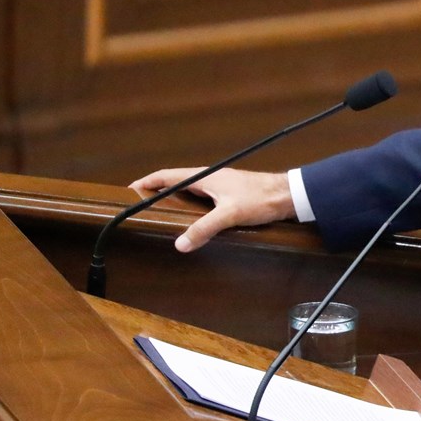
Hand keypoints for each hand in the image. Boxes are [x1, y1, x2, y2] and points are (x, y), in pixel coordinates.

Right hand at [129, 168, 295, 251]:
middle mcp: (211, 178)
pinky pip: (203, 199)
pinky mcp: (231, 195)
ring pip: (191, 191)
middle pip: (176, 182)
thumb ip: (204, 228)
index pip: (167, 175)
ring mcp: (221, 186)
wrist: (289, 196)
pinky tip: (193, 220)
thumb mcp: (229, 214)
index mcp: (205, 176)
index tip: (130, 191)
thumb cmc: (261, 198)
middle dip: (158, 192)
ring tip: (162, 214)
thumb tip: (180, 244)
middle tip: (141, 205)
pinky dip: (192, 207)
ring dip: (175, 199)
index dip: (148, 182)